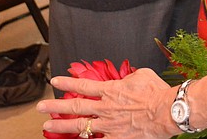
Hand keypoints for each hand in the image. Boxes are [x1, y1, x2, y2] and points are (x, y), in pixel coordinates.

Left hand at [38, 68, 178, 138]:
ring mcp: (108, 125)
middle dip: (55, 106)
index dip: (68, 82)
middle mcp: (105, 108)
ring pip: (80, 126)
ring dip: (61, 126)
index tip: (55, 80)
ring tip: (48, 126)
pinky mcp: (116, 138)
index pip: (83, 85)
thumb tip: (125, 78)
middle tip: (41, 107)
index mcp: (111, 90)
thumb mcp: (142, 75)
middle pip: (75, 106)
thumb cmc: (156, 92)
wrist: (166, 110)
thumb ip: (128, 77)